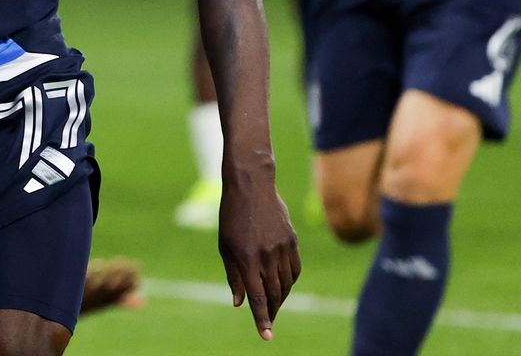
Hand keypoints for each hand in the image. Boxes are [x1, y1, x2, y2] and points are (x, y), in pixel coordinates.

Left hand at [217, 165, 300, 340]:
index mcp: (246, 259)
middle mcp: (266, 256)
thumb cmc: (231, 217)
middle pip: (273, 294)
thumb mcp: (225, 246)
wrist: (251, 186)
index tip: (266, 335)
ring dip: (280, 299)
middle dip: (270, 312)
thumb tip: (239, 303)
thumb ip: (234, 276)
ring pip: (286, 284)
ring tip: (272, 306)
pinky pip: (295, 269)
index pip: (257, 297)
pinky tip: (283, 286)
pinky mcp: (292, 240)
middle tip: (267, 322)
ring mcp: (282, 248)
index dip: (261, 318)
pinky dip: (289, 282)